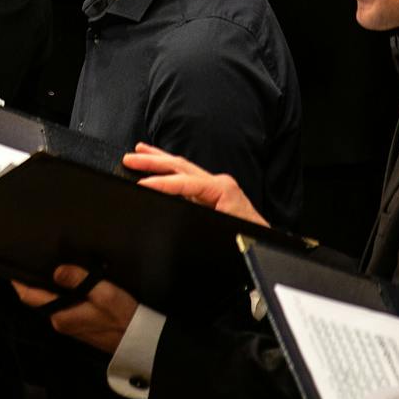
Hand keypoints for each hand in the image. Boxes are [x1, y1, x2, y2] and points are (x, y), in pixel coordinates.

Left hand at [14, 265, 140, 355]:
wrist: (138, 341)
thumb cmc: (122, 315)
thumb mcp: (102, 292)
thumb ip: (78, 279)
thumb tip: (56, 271)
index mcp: (61, 314)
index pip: (31, 297)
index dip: (19, 282)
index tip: (11, 267)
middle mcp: (60, 322)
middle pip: (39, 299)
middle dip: (34, 282)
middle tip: (32, 260)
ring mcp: (69, 326)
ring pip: (51, 302)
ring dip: (48, 287)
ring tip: (48, 266)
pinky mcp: (79, 326)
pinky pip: (63, 306)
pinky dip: (61, 294)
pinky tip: (68, 282)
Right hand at [121, 143, 266, 226]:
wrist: (269, 246)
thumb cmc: (252, 240)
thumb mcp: (229, 232)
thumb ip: (207, 221)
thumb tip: (181, 216)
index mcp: (223, 189)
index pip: (185, 181)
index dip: (162, 182)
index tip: (141, 183)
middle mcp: (218, 183)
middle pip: (180, 167)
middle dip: (153, 161)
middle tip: (130, 158)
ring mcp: (214, 187)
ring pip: (181, 168)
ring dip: (158, 160)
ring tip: (139, 152)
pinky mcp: (211, 194)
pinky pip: (184, 177)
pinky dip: (169, 171)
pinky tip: (159, 170)